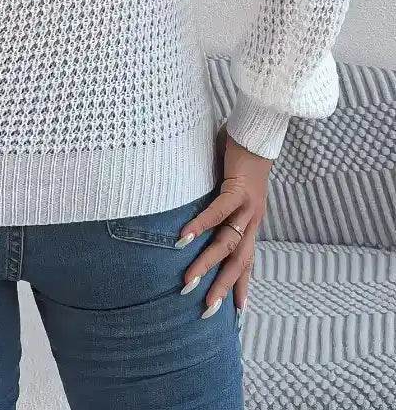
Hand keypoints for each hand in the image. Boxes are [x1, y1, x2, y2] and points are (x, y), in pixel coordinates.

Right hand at [176, 123, 272, 316]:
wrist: (259, 132)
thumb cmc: (242, 155)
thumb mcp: (233, 187)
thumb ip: (220, 202)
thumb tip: (198, 211)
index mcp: (251, 221)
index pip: (247, 261)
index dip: (242, 286)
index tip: (236, 312)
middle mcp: (252, 219)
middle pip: (238, 262)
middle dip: (222, 288)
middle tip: (205, 312)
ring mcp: (247, 206)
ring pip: (227, 243)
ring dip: (206, 264)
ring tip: (188, 282)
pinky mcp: (238, 189)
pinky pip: (218, 211)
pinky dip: (201, 225)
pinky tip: (184, 238)